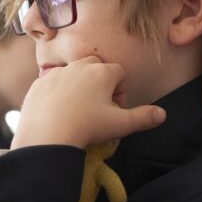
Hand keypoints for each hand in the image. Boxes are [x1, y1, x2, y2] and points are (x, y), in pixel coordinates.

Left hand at [11, 57, 165, 149]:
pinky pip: (52, 83)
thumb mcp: (120, 125)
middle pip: (96, 66)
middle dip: (99, 82)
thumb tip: (162, 114)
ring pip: (72, 73)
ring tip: (77, 110)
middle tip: (97, 107)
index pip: (119, 73)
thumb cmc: (87, 127)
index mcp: (102, 72)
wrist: (47, 135)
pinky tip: (58, 112)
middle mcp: (79, 66)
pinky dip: (57, 93)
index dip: (121, 91)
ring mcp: (56, 73)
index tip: (116, 110)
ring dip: (78, 86)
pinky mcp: (39, 83)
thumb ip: (143, 118)